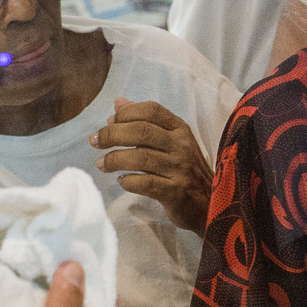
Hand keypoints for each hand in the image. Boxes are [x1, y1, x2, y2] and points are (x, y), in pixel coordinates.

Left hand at [91, 97, 213, 235]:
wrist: (210, 203)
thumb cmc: (185, 170)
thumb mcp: (171, 141)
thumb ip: (145, 122)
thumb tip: (118, 103)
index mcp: (180, 129)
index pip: (151, 110)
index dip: (126, 113)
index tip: (108, 122)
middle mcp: (182, 146)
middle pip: (141, 131)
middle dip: (112, 134)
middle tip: (95, 142)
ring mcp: (180, 169)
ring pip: (140, 157)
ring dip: (114, 159)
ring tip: (102, 164)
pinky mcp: (176, 192)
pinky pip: (145, 183)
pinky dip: (128, 181)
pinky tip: (121, 181)